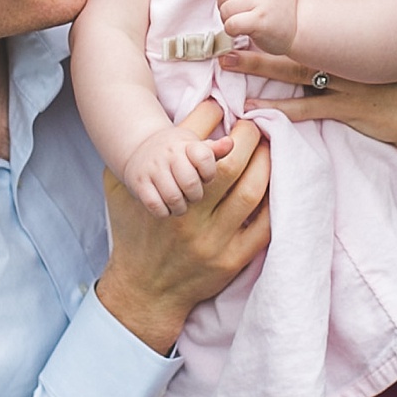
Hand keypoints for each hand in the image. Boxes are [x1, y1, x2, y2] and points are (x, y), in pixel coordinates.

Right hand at [98, 101, 271, 353]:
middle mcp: (188, 215)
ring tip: (269, 147)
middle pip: (227, 164)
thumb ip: (129, 155)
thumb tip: (144, 118)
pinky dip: (272, 201)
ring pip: (250, 192)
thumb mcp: (119, 190)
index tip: (222, 106)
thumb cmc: (133, 233)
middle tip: (253, 124)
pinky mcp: (231, 260)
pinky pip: (262, 226)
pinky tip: (276, 182)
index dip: (210, 115)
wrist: (144, 289)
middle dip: (246, 137)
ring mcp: (212, 240)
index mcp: (161, 191)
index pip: (190, 142)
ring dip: (265, 164)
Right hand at [121, 125, 223, 217]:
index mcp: (185, 144)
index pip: (204, 158)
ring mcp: (151, 169)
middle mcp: (167, 154)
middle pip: (190, 182)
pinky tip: (167, 207)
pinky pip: (155, 205)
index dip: (209, 173)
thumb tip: (229, 144)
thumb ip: (214, 150)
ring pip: (173, 197)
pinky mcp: (139, 184)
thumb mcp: (195, 146)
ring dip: (180, 206)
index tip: (205, 178)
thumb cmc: (177, 152)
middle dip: (195, 195)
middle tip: (193, 196)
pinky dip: (164, 211)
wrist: (140, 149)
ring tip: (181, 204)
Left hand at [214, 0, 297, 54]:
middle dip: (224, 6)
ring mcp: (261, 1)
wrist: (300, 28)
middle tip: (235, 15)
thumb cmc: (279, 11)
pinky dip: (231, 30)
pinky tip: (240, 32)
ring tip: (239, 24)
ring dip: (227, 20)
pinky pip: (231, 23)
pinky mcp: (260, 20)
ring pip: (225, 9)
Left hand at [228, 0, 396, 208]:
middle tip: (230, 14)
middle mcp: (355, 46)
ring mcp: (350, 78)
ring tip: (227, 57)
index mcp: (372, 18)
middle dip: (263, 22)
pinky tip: (251, 107)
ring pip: (294, 69)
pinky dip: (278, 109)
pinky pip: (307, 108)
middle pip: (301, 27)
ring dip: (258, 65)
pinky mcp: (347, 107)